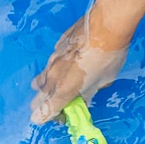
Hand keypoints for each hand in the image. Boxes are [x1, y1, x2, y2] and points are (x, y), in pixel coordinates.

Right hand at [29, 0, 133, 123]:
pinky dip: (58, 68)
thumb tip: (84, 98)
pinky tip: (73, 61)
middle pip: (36, 100)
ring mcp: (51, 60)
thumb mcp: (102, 81)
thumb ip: (88, 93)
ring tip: (65, 82)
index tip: (62, 117)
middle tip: (64, 102)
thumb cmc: (108, 57)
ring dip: (49, 87)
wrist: (105, 25)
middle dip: (46, 105)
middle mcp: (51, 78)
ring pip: (41, 80)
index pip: (41, 114)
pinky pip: (51, 63)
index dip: (48, 119)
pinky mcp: (55, 47)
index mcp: (62, 91)